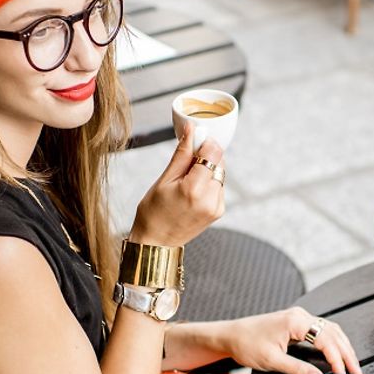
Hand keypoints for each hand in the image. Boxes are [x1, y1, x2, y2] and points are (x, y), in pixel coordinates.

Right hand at [130, 124, 225, 247]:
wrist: (156, 243)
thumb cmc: (153, 213)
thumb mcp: (164, 180)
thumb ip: (182, 154)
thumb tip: (191, 130)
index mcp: (194, 189)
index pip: (213, 152)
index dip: (205, 142)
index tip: (195, 140)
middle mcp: (210, 199)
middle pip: (219, 162)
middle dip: (206, 156)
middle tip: (186, 162)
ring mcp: (217, 207)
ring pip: (220, 173)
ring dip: (207, 169)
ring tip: (186, 180)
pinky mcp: (219, 211)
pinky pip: (219, 187)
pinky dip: (208, 182)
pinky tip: (192, 191)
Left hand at [221, 307, 361, 373]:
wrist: (231, 335)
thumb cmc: (247, 344)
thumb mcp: (271, 360)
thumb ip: (297, 368)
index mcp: (295, 321)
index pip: (325, 339)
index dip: (337, 358)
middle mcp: (301, 315)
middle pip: (333, 333)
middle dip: (346, 353)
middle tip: (356, 372)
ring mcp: (300, 318)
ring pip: (330, 330)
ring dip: (342, 347)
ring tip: (352, 365)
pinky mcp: (297, 323)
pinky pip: (322, 331)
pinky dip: (333, 343)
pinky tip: (338, 354)